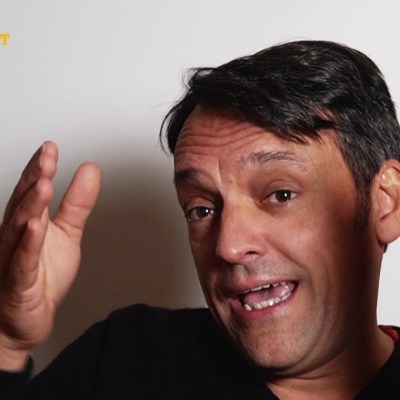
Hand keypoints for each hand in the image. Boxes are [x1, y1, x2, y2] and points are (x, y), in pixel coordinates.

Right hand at [0, 141, 100, 369]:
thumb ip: (77, 203)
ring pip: (19, 230)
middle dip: (34, 179)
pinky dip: (28, 245)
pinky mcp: (19, 284)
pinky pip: (22, 263)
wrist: (28, 317)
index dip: (40, 169)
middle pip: (24, 204)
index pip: (32, 191)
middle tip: (46, 156)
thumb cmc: (42, 275)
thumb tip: (89, 170)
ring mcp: (14, 260)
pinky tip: (35, 228)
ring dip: (30, 206)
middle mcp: (17, 238)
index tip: (50, 148)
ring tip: (42, 184)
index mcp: (28, 223)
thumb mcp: (67, 233)